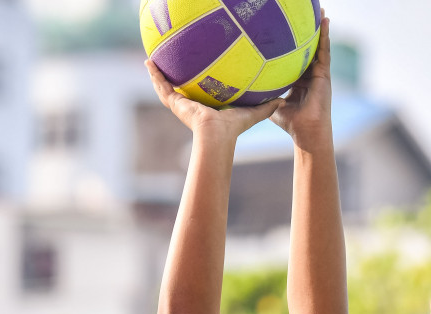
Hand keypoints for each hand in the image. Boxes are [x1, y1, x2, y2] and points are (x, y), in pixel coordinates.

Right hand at [145, 60, 281, 138]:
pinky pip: (161, 86)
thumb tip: (282, 99)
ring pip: (165, 86)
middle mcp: (190, 105)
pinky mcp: (174, 103)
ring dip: (157, 74)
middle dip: (173, 76)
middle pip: (179, 87)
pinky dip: (154, 75)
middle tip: (168, 63)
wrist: (217, 135)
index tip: (193, 70)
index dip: (195, 81)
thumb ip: (266, 106)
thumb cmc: (233, 128)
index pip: (198, 91)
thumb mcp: (251, 112)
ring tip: (150, 60)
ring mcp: (180, 104)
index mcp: (205, 106)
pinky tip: (148, 62)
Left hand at [271, 17, 332, 148]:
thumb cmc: (289, 123)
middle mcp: (309, 75)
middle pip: (308, 49)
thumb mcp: (272, 104)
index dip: (292, 44)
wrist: (306, 132)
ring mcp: (318, 74)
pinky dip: (325, 36)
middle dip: (308, 32)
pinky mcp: (324, 74)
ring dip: (319, 29)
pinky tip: (325, 21)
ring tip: (320, 11)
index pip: (295, 58)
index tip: (287, 30)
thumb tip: (245, 88)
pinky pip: (324, 51)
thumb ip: (262, 95)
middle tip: (306, 14)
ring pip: (319, 46)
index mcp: (299, 81)